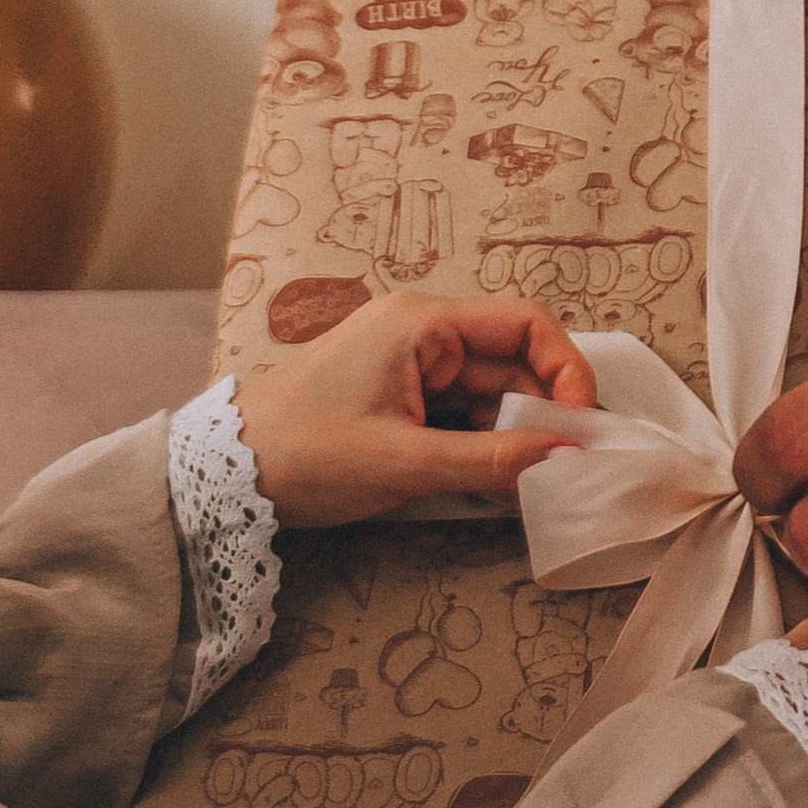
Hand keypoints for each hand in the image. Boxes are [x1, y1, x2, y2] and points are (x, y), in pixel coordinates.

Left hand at [232, 298, 599, 530]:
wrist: (226, 477)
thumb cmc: (304, 454)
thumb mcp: (403, 461)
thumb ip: (492, 460)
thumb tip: (569, 456)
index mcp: (421, 323)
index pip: (525, 323)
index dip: (566, 369)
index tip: (581, 425)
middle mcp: (423, 334)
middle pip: (514, 363)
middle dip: (543, 415)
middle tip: (565, 469)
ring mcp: (412, 367)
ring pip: (493, 396)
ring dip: (515, 438)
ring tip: (529, 485)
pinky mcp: (403, 399)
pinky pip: (465, 417)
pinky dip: (485, 447)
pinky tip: (495, 483)